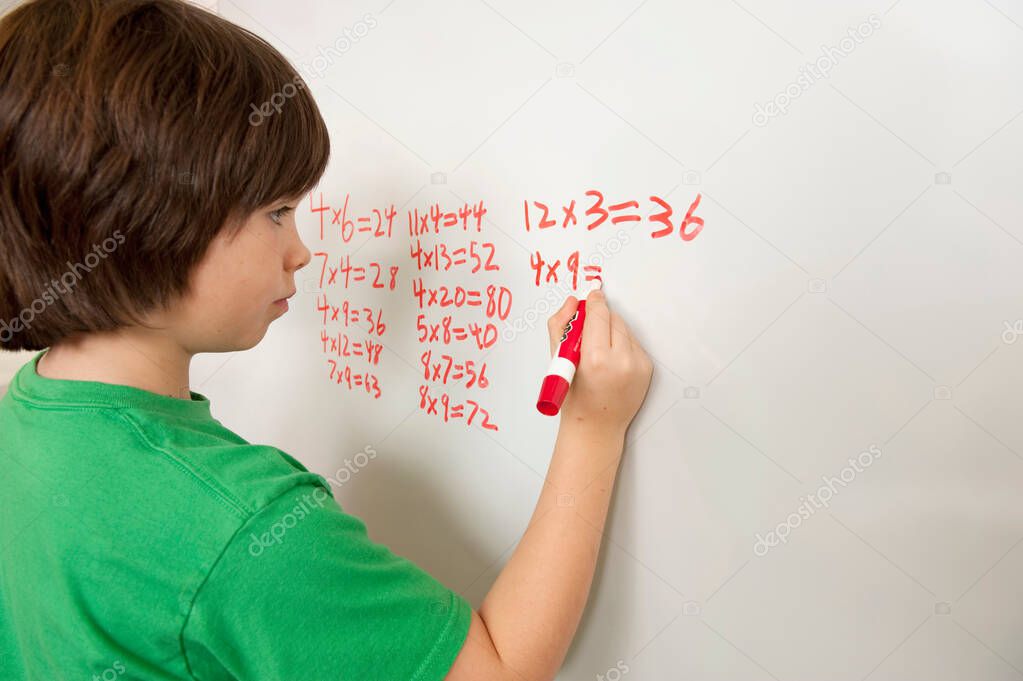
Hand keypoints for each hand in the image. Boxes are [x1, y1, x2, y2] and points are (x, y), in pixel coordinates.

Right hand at [547, 288, 652, 434]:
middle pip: (613, 318)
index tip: (591, 296)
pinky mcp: (647, 369)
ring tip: (599, 351)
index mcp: (595, 358)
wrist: (596, 427)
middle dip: (601, 319)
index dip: (594, 302)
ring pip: (625, 329)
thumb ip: (560, 325)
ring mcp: (637, 365)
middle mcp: (621, 361)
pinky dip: (623, 345)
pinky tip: (611, 361)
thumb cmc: (574, 398)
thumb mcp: (557, 360)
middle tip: (588, 333)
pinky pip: (634, 343)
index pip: (599, 314)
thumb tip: (573, 301)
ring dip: (612, 331)